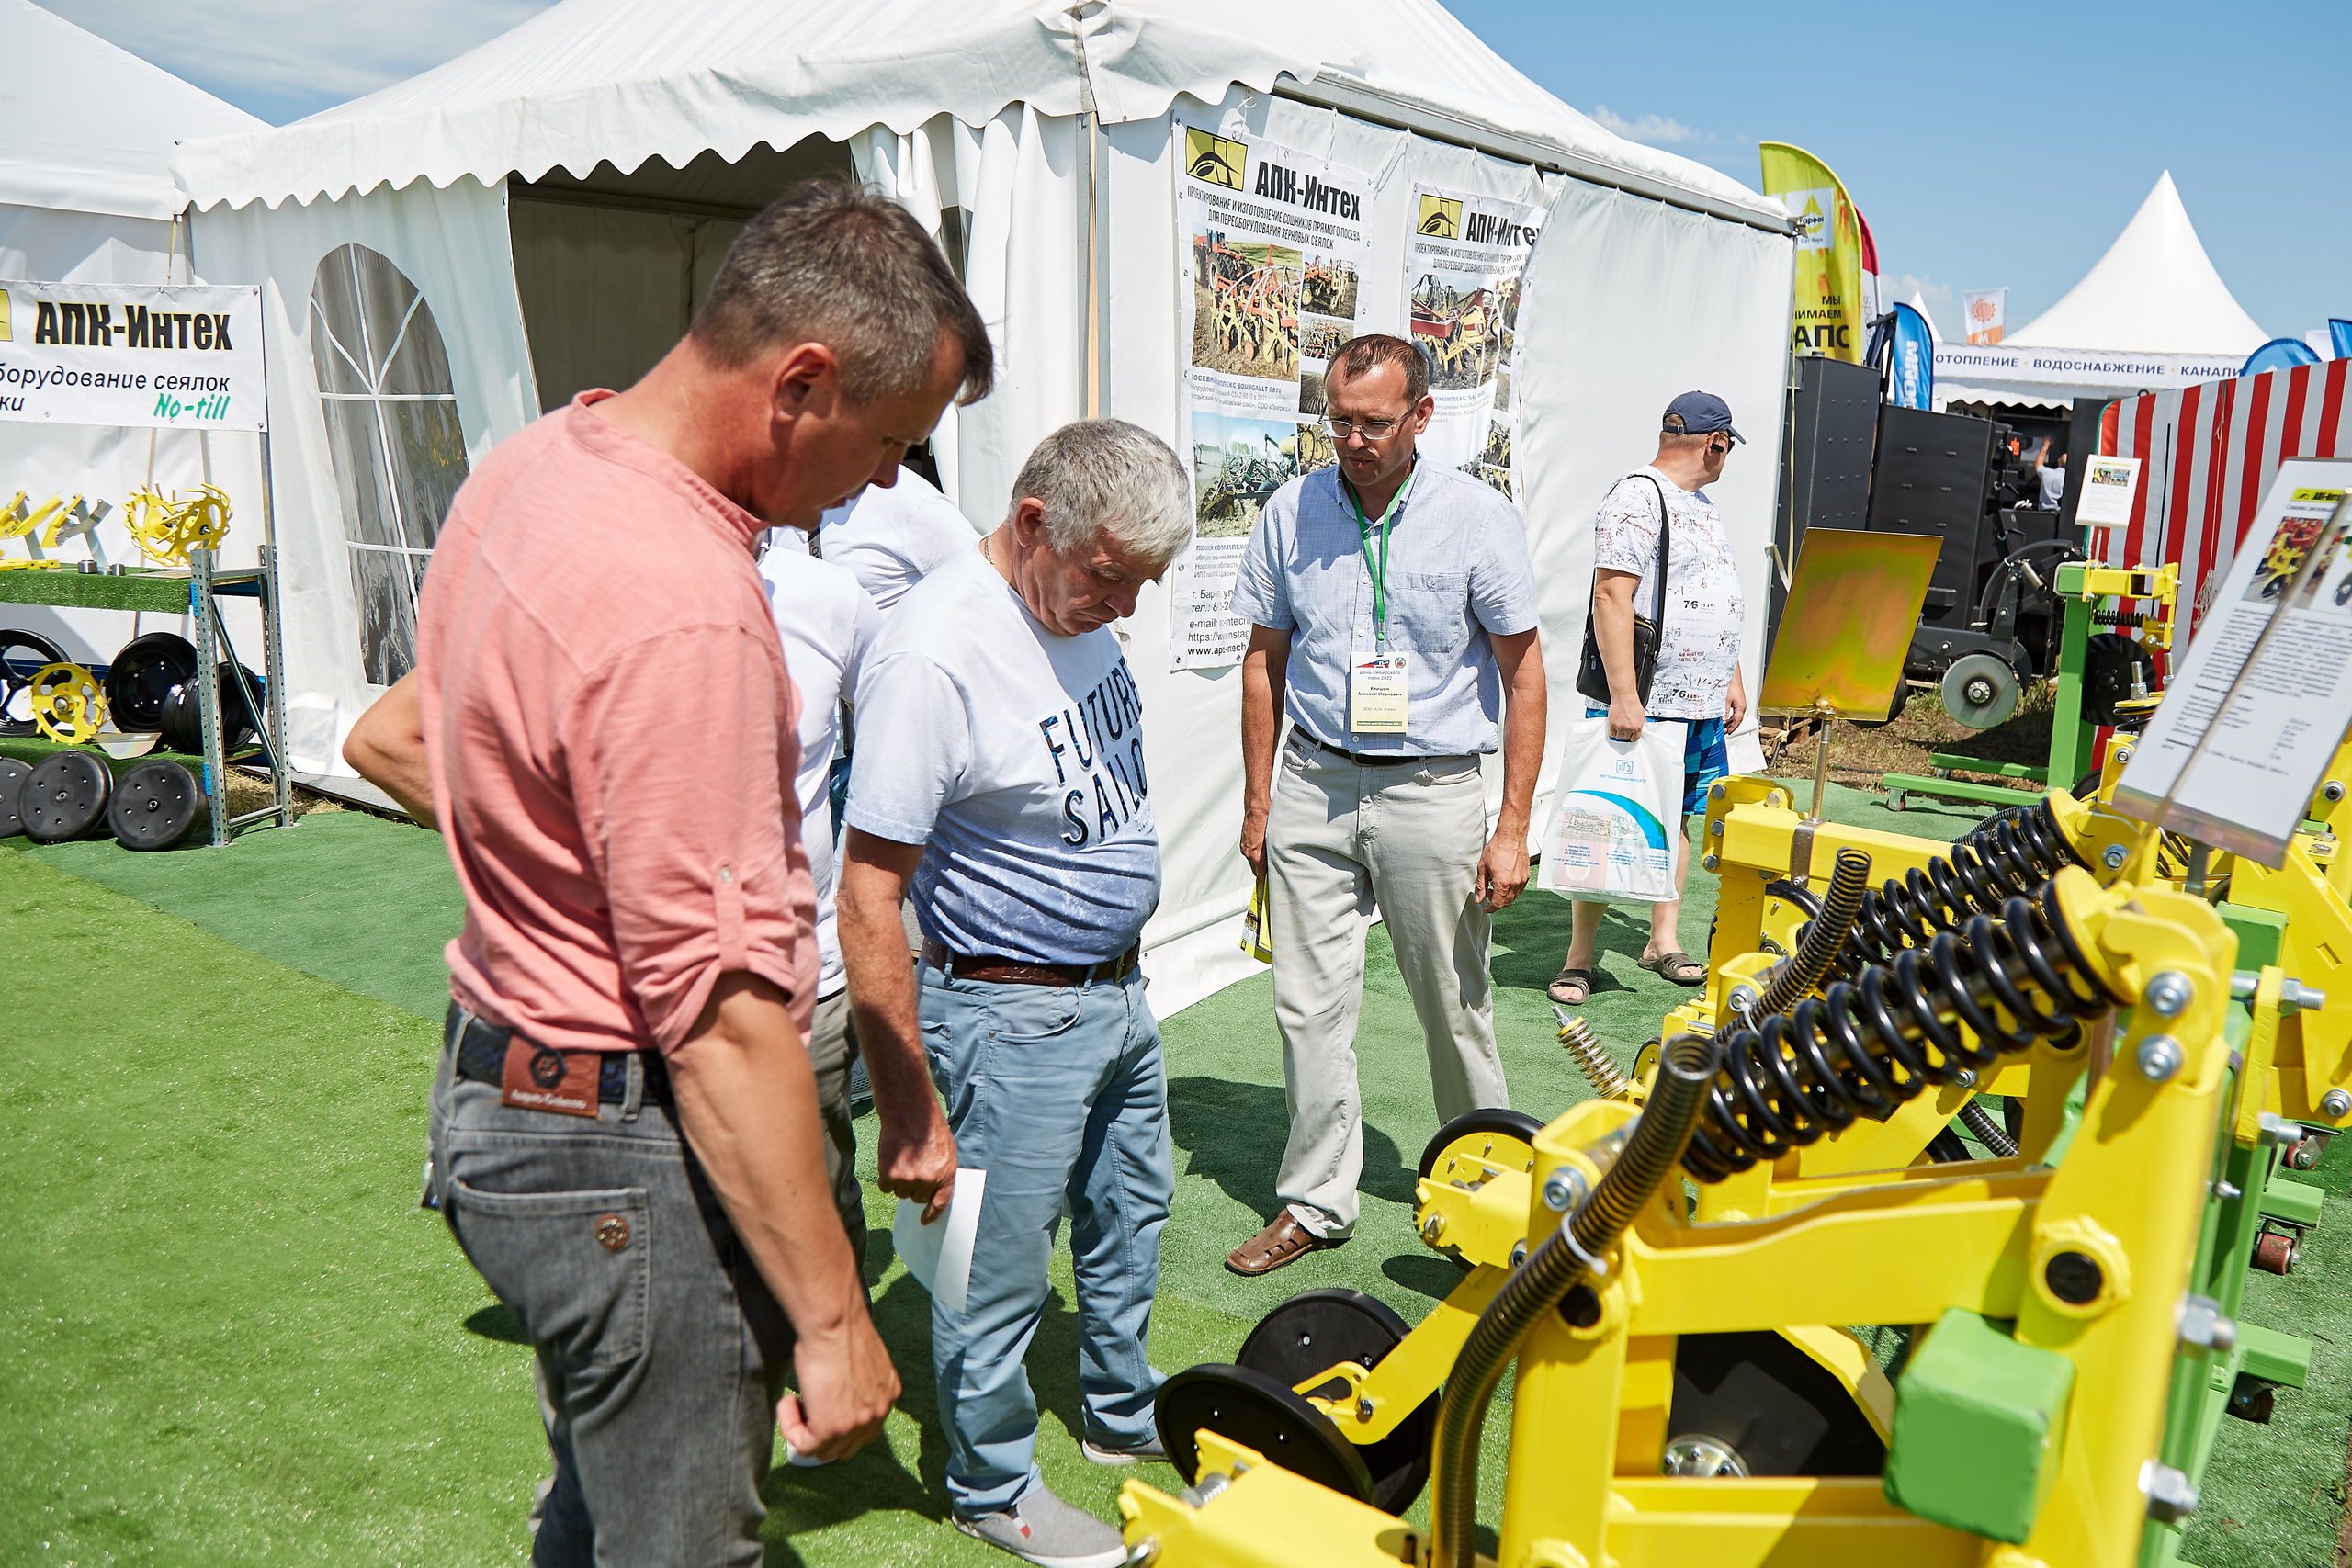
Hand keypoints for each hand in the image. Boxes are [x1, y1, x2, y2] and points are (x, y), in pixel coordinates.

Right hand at [777, 1311, 898, 1462]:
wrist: (833, 1322)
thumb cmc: (839, 1329)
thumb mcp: (859, 1360)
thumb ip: (856, 1383)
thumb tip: (836, 1395)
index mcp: (887, 1395)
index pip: (866, 1430)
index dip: (840, 1425)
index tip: (821, 1407)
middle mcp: (878, 1413)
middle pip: (847, 1447)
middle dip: (823, 1434)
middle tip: (805, 1409)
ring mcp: (857, 1424)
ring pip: (824, 1452)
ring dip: (805, 1431)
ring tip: (795, 1402)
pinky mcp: (831, 1428)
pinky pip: (803, 1445)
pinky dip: (789, 1427)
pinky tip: (788, 1401)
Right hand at [875, 1096, 958, 1222]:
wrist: (909, 1111)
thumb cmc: (929, 1126)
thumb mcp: (947, 1149)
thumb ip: (942, 1171)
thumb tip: (935, 1189)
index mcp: (946, 1174)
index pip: (941, 1202)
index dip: (932, 1213)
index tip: (924, 1220)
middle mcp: (928, 1180)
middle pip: (917, 1198)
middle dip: (914, 1188)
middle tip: (911, 1168)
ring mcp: (908, 1179)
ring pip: (900, 1193)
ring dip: (899, 1182)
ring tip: (902, 1159)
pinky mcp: (890, 1174)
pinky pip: (886, 1187)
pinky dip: (885, 1178)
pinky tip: (890, 1160)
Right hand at [1239, 805, 1268, 881]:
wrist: (1256, 809)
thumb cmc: (1266, 821)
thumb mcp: (1274, 840)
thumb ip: (1273, 855)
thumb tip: (1277, 864)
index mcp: (1256, 855)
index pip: (1260, 875)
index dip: (1265, 880)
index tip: (1270, 884)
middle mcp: (1248, 853)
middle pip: (1255, 870)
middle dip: (1262, 872)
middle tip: (1271, 874)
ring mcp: (1245, 847)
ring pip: (1252, 861)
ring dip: (1259, 862)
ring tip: (1268, 859)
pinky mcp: (1243, 842)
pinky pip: (1249, 853)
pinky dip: (1255, 853)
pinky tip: (1262, 848)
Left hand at [1476, 827, 1529, 911]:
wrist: (1511, 836)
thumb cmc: (1497, 848)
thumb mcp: (1483, 868)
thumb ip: (1481, 885)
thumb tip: (1479, 898)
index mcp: (1503, 882)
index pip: (1498, 904)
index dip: (1491, 908)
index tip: (1487, 908)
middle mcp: (1515, 883)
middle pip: (1507, 902)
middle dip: (1497, 902)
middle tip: (1488, 893)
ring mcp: (1522, 879)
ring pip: (1514, 896)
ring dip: (1504, 896)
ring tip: (1496, 885)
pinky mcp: (1527, 875)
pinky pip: (1520, 889)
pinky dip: (1512, 890)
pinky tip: (1505, 881)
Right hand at [1607, 694, 1644, 741]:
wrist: (1624, 697)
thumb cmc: (1632, 703)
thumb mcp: (1641, 715)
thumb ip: (1640, 724)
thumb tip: (1639, 729)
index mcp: (1638, 727)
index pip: (1634, 739)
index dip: (1632, 737)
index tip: (1630, 736)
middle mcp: (1629, 728)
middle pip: (1626, 738)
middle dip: (1625, 733)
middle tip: (1624, 728)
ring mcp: (1621, 727)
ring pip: (1618, 737)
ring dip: (1618, 733)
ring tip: (1619, 726)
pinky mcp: (1613, 725)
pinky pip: (1612, 734)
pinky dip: (1612, 732)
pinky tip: (1614, 727)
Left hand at [1725, 671, 1747, 733]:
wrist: (1732, 675)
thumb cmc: (1731, 685)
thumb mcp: (1725, 701)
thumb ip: (1723, 712)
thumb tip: (1722, 720)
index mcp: (1741, 707)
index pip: (1737, 721)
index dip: (1732, 728)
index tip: (1727, 733)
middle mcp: (1742, 705)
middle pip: (1737, 719)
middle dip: (1730, 726)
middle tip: (1724, 731)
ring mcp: (1740, 702)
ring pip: (1735, 715)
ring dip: (1730, 721)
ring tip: (1723, 725)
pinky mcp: (1737, 699)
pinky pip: (1734, 710)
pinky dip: (1730, 715)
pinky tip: (1725, 716)